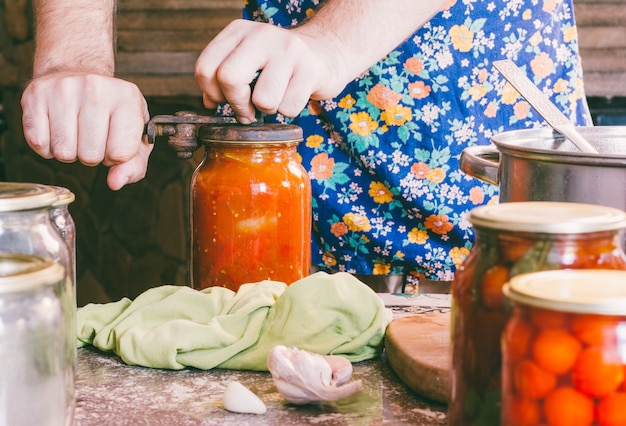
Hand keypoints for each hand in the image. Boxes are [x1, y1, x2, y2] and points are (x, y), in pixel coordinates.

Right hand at [21, 73, 152, 189]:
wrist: (78, 72)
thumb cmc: (111, 110)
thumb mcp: (134, 135)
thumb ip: (134, 165)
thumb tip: (115, 182)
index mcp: (127, 98)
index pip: (121, 154)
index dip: (116, 157)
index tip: (114, 141)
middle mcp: (96, 88)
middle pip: (90, 156)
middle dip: (92, 155)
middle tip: (92, 136)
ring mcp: (63, 89)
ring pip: (64, 153)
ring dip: (70, 152)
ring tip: (76, 131)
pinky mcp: (36, 95)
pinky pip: (39, 144)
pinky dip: (48, 146)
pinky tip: (57, 129)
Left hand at [194, 19, 346, 123]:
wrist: (325, 53)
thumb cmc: (280, 64)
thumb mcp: (247, 61)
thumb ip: (223, 77)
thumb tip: (209, 102)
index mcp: (238, 31)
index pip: (206, 67)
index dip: (212, 93)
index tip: (225, 101)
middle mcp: (261, 35)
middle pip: (229, 78)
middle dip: (236, 104)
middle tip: (247, 110)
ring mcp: (287, 51)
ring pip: (262, 99)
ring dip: (267, 110)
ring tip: (276, 98)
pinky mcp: (309, 69)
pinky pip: (288, 108)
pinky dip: (288, 110)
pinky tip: (293, 94)